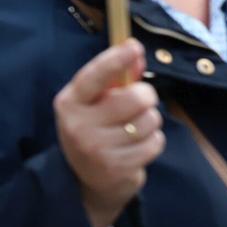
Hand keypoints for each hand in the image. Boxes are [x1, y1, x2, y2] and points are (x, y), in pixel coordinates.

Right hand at [54, 39, 164, 226]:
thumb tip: (137, 54)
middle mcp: (78, 126)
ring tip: (133, 130)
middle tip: (139, 105)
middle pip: (137, 98)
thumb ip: (118, 78)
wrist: (86, 180)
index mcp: (70, 103)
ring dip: (150, 123)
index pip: (93, 77)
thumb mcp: (98, 102)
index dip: (115, 60)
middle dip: (147, 97)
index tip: (134, 46)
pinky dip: (153, 142)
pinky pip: (155, 142)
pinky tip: (136, 147)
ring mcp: (96, 149)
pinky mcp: (116, 168)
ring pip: (150, 120)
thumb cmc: (97, 128)